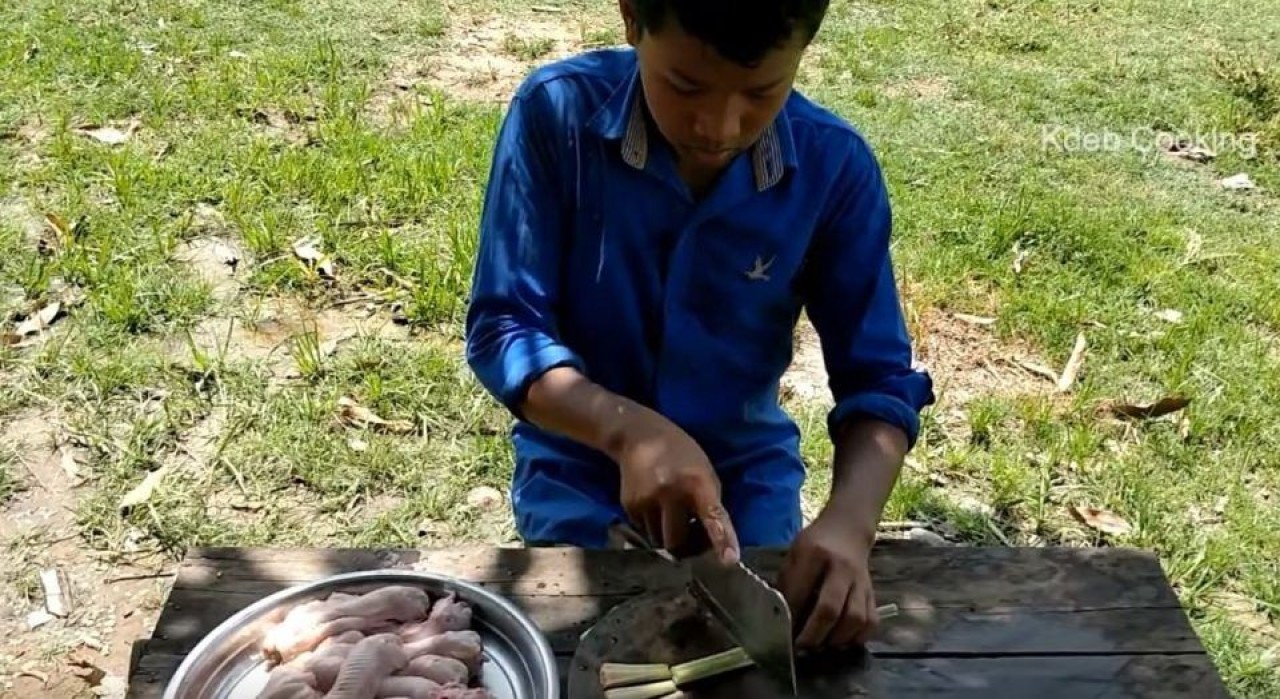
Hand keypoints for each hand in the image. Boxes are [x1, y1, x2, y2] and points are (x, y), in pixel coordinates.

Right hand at [612, 413, 738, 563]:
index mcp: (697, 482)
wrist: (639, 435)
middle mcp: (671, 493)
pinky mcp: (629, 504)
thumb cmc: (681, 455)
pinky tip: (653, 504)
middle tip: (688, 533)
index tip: (729, 560)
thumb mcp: (703, 471)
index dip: (723, 539)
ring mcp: (647, 500)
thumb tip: (707, 541)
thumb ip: (708, 503)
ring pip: (658, 540)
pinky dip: (651, 525)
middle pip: (677, 542)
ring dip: (666, 535)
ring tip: (668, 513)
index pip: (713, 515)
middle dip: (683, 545)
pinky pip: (643, 531)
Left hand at [777, 510, 877, 648]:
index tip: (782, 633)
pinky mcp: (872, 592)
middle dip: (813, 635)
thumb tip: (780, 617)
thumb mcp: (794, 554)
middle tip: (802, 647)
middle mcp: (840, 568)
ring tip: (823, 644)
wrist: (847, 529)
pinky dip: (858, 636)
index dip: (790, 617)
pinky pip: (871, 621)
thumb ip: (788, 583)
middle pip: (830, 608)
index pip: (800, 592)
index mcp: (814, 554)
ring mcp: (860, 581)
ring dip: (837, 639)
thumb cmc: (815, 544)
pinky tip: (843, 639)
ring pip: (855, 618)